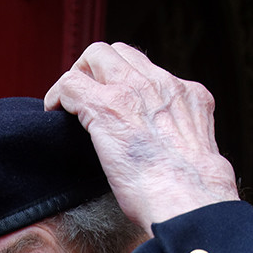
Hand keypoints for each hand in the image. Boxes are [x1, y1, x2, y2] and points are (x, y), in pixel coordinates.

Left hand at [44, 42, 239, 231]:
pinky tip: (53, 112)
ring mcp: (132, 91)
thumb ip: (181, 141)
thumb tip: (168, 155)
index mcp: (187, 96)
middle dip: (98, 69)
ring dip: (78, 76)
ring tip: (68, 104)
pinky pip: (71, 83)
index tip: (116, 101)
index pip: (150, 70)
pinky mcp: (105, 106)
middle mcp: (161, 84)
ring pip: (95, 55)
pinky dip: (57, 96)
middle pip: (120, 52)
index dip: (126, 80)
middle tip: (86, 97)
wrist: (188, 200)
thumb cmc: (192, 194)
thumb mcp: (198, 156)